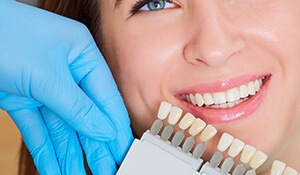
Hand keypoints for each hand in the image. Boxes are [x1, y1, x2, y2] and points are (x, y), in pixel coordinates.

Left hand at [0, 1, 132, 173]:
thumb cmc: (3, 34)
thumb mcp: (47, 74)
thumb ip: (77, 106)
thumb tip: (104, 130)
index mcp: (82, 54)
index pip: (106, 96)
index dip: (115, 125)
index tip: (122, 149)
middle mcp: (66, 70)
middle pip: (86, 114)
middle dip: (95, 145)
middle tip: (106, 169)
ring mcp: (44, 86)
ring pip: (62, 126)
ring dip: (70, 153)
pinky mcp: (23, 99)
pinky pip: (38, 128)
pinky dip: (45, 149)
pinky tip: (56, 167)